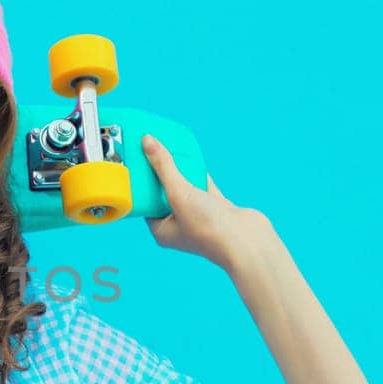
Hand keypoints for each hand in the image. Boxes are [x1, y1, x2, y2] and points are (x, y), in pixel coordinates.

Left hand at [140, 134, 273, 273]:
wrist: (247, 242)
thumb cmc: (208, 228)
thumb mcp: (179, 193)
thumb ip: (164, 167)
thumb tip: (147, 142)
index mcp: (162, 229)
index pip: (145, 203)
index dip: (140, 184)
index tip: (135, 163)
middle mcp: (179, 224)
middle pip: (164, 194)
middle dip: (159, 174)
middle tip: (149, 151)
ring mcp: (199, 216)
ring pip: (185, 188)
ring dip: (179, 171)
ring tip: (168, 149)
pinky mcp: (217, 208)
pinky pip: (204, 186)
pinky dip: (199, 173)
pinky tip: (193, 157)